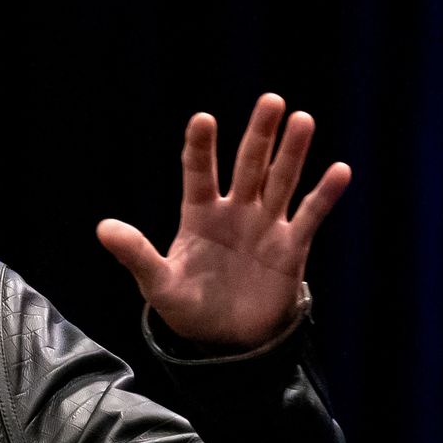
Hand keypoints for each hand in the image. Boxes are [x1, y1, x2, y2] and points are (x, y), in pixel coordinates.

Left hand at [97, 93, 351, 349]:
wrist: (226, 342)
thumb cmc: (188, 308)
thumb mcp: (157, 283)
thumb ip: (135, 254)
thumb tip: (103, 227)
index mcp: (199, 215)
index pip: (199, 173)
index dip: (200, 147)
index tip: (203, 119)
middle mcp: (234, 212)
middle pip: (248, 165)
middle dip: (259, 135)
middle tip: (270, 101)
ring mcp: (265, 226)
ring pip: (281, 181)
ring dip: (292, 153)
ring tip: (302, 120)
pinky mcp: (291, 247)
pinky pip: (310, 216)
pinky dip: (325, 195)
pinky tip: (339, 170)